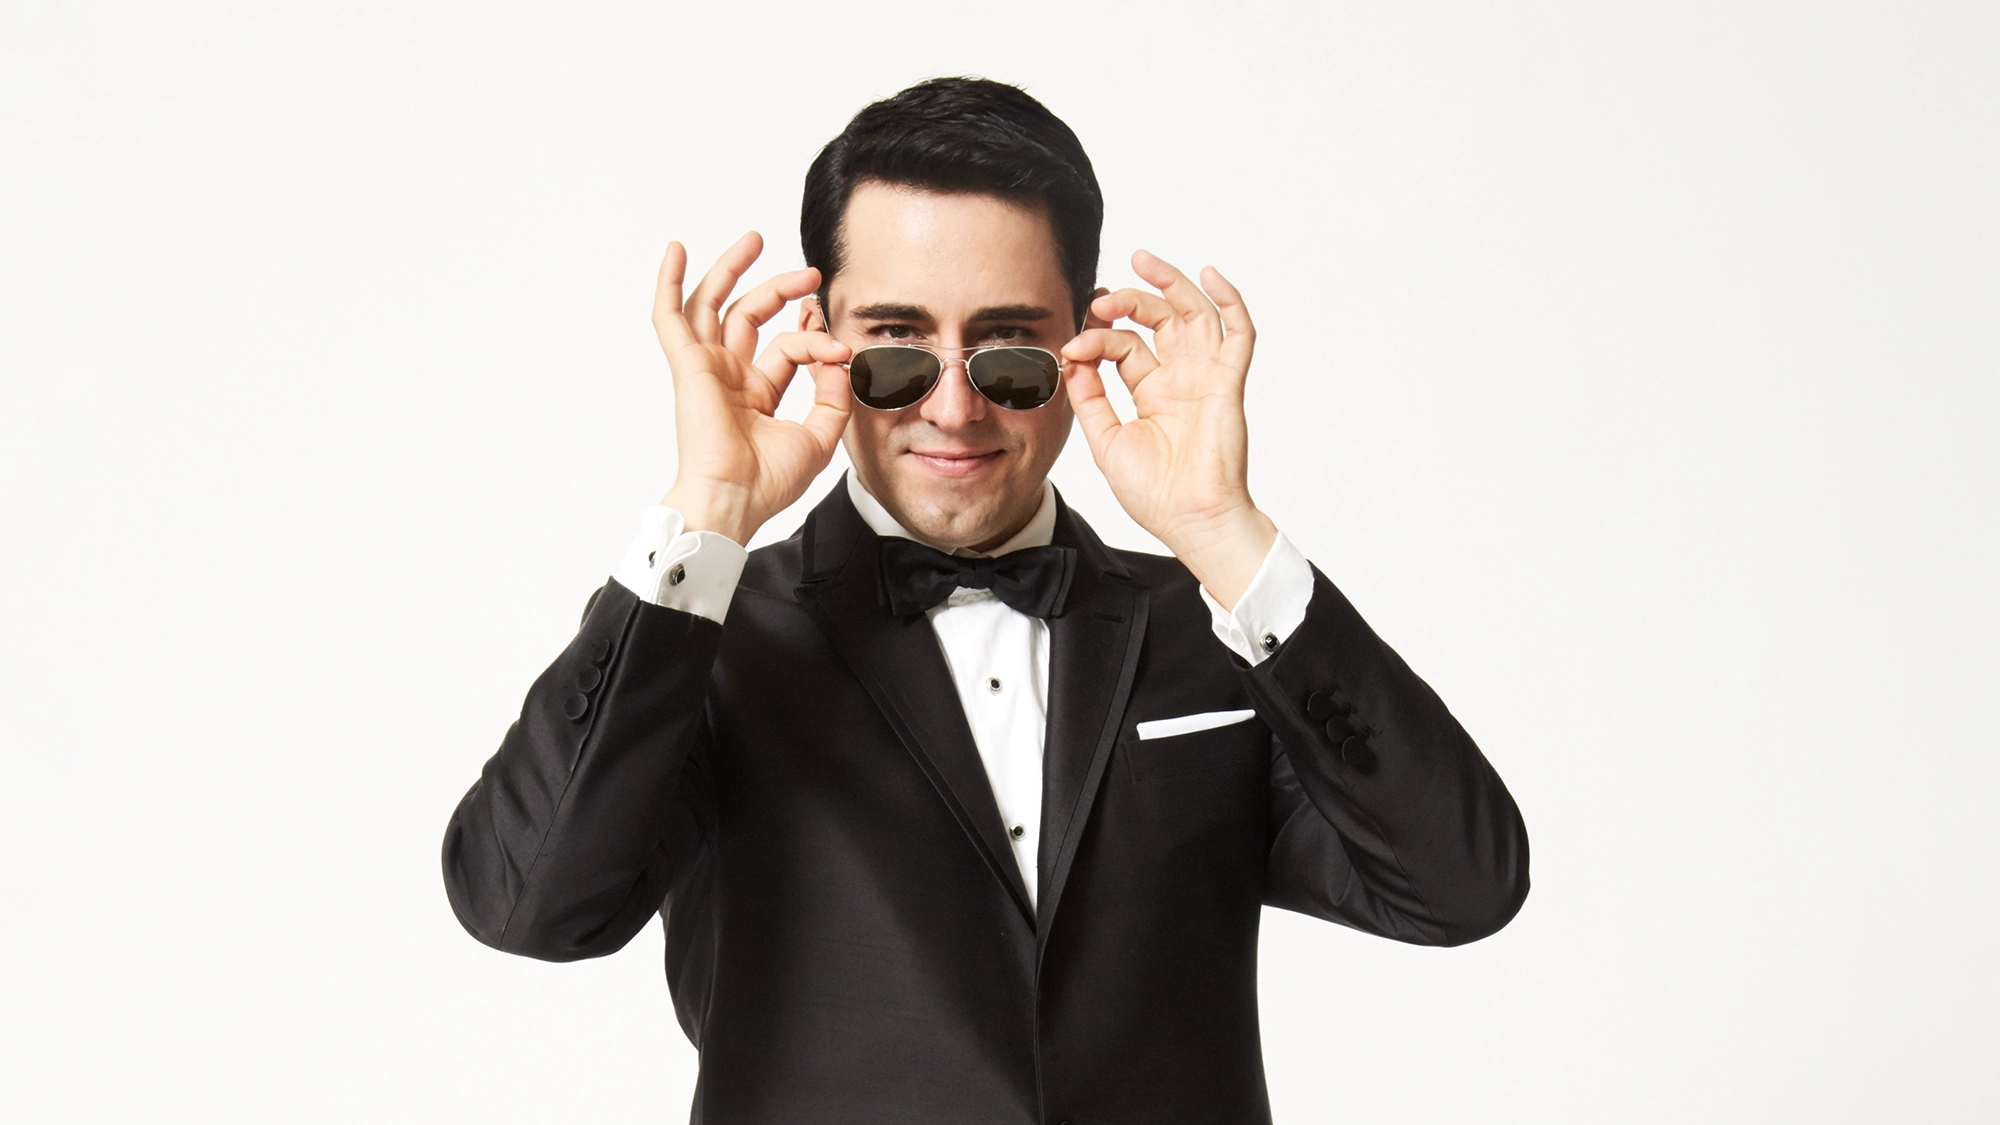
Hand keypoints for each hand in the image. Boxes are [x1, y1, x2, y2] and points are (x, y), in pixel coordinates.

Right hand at [652, 232, 852, 543]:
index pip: (787, 348)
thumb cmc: (768, 482)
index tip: (837, 346)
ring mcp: (705, 368)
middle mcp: (728, 376)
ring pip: (713, 305)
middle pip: (749, 316)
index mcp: (755, 393)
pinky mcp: (687, 365)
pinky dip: (670, 281)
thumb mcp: (821, 436)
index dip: (814, 338)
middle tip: (810, 274)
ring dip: (731, 270)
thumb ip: (834, 396)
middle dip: (780, 289)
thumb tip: (839, 359)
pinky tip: (677, 250)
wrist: (734, 500)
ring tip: (755, 240)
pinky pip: (670, 316)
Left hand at [1061, 250, 1277, 608]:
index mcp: (1152, 393)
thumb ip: (1090, 400)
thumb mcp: (1107, 442)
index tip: (1071, 349)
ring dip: (1172, 285)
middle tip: (1103, 298)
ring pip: (1194, 315)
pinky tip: (1211, 276)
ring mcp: (1205, 378)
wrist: (1190, 521)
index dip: (1095, 339)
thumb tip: (1071, 360)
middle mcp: (1180, 379)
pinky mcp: (1228, 383)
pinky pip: (1239, 334)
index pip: (1124, 347)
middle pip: (1159, 321)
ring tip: (1143, 262)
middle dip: (1130, 300)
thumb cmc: (1155, 494)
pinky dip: (1230, 302)